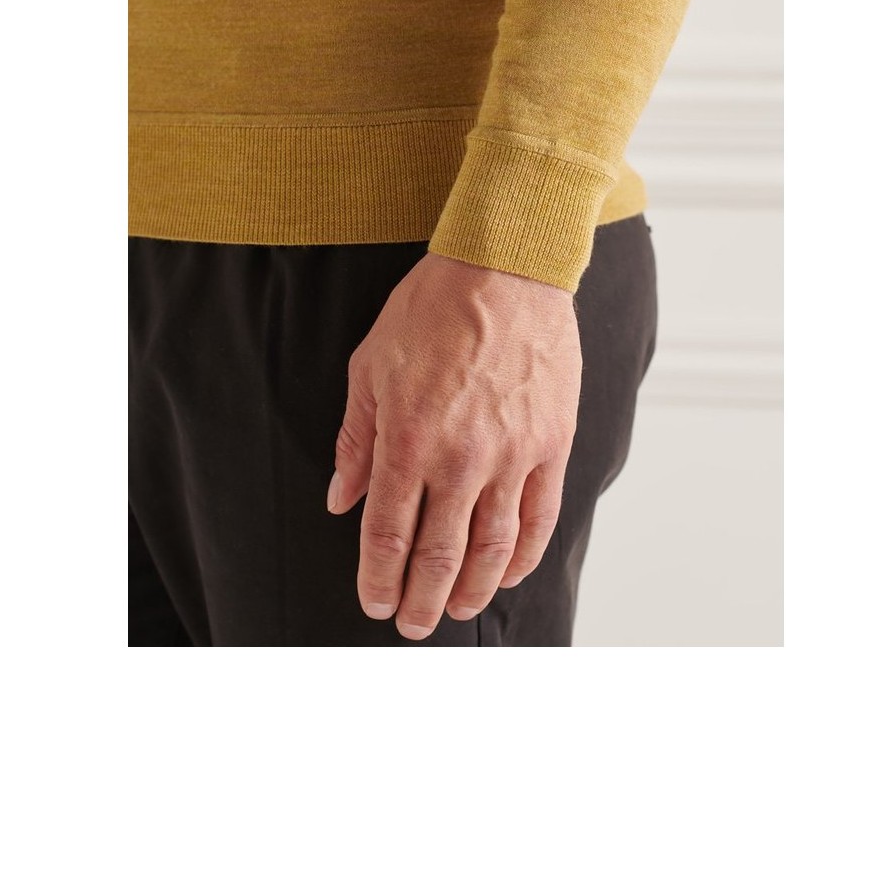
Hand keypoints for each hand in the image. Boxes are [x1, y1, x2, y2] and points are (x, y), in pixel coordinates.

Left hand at [327, 250, 582, 639]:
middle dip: (421, 599)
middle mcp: (461, 458)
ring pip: (493, 547)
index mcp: (408, 440)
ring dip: (473, 588)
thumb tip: (342, 498)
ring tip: (456, 608)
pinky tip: (510, 572)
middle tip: (412, 625)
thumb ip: (356, 439)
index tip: (375, 604)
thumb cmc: (430, 309)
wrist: (505, 267)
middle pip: (440, 554)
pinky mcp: (551, 443)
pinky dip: (525, 554)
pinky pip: (540, 516)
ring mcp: (512, 454)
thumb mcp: (369, 366)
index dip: (378, 579)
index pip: (389, 534)